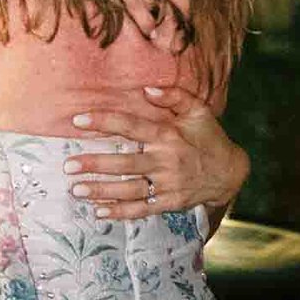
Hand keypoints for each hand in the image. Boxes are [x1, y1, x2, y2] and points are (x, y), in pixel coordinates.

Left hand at [64, 85, 248, 220]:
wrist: (231, 173)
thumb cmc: (209, 137)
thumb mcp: (198, 111)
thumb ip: (175, 96)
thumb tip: (148, 88)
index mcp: (168, 135)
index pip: (130, 126)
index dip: (104, 121)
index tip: (77, 120)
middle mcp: (165, 161)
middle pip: (124, 163)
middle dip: (95, 164)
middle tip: (68, 165)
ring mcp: (167, 184)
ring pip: (129, 189)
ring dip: (102, 190)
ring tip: (76, 189)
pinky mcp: (170, 203)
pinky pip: (142, 209)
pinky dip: (120, 212)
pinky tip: (98, 211)